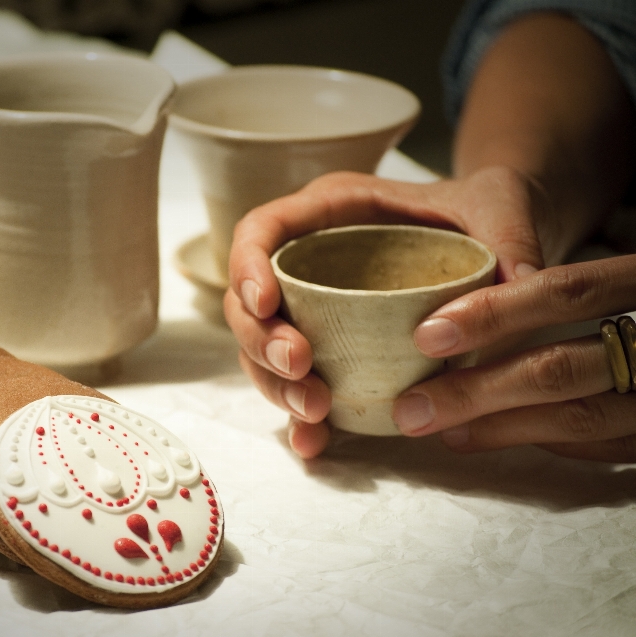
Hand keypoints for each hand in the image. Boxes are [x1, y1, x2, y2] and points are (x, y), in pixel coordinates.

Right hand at [225, 166, 548, 458]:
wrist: (488, 238)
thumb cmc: (479, 209)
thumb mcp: (498, 203)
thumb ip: (509, 233)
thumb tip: (520, 283)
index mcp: (330, 211)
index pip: (260, 230)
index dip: (247, 267)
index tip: (267, 303)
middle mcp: (309, 262)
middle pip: (249, 303)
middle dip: (262, 341)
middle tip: (301, 369)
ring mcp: (313, 310)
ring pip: (262, 351)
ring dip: (275, 385)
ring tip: (315, 410)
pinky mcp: (329, 350)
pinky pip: (296, 383)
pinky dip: (297, 416)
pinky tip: (314, 441)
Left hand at [393, 255, 635, 462]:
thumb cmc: (612, 277)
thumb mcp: (596, 255)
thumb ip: (535, 265)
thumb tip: (439, 317)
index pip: (571, 290)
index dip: (495, 314)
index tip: (426, 335)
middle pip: (563, 367)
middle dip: (476, 392)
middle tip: (411, 406)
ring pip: (579, 416)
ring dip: (497, 426)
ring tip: (435, 425)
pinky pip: (602, 443)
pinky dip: (538, 440)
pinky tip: (482, 436)